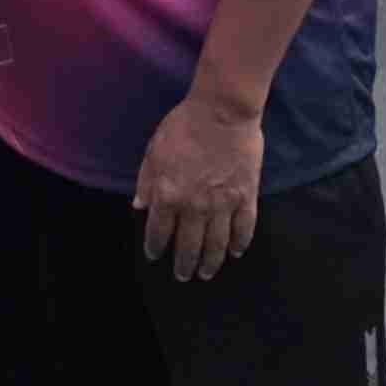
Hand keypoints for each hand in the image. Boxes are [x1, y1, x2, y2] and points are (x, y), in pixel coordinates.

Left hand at [133, 87, 264, 281]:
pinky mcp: (246, 196)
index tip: (155, 255)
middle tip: (183, 276)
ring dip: (210, 262)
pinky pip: (244, 227)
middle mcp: (194, 206)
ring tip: (206, 273)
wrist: (223, 110)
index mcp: (168, 195)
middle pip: (188, 245)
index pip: (158, 231)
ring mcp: (222, 204)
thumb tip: (139, 206)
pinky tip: (236, 252)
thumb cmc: (183, 125)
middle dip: (183, 264)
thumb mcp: (154, 150)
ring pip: (216, 243)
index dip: (155, 246)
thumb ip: (146, 180)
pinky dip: (240, 243)